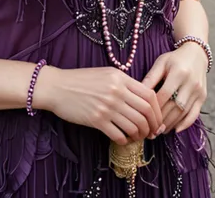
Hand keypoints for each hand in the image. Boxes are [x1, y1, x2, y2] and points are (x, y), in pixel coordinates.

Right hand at [34, 66, 163, 145]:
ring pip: (135, 125)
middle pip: (145, 112)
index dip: (157, 110)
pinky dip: (125, 140)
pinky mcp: (97, 120)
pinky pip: (119, 135)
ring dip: (139, 135)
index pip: (149, 95)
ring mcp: (107, 106)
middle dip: (152, 125)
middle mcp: (116, 91)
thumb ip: (123, 83)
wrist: (57, 87)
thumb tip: (141, 99)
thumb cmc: (80, 80)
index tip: (157, 119)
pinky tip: (123, 139)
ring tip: (137, 137)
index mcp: (120, 77)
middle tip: (152, 132)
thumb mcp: (105, 74)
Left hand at [142, 43, 206, 133]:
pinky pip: (195, 114)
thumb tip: (139, 93)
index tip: (144, 116)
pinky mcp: (203, 97)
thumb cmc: (174, 59)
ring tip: (159, 131)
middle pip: (175, 106)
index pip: (164, 94)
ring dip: (171, 124)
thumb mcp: (161, 63)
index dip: (154, 107)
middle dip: (162, 119)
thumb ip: (151, 77)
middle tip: (150, 130)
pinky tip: (175, 130)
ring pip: (184, 112)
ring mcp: (198, 91)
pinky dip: (185, 124)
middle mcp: (190, 83)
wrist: (196, 54)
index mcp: (178, 72)